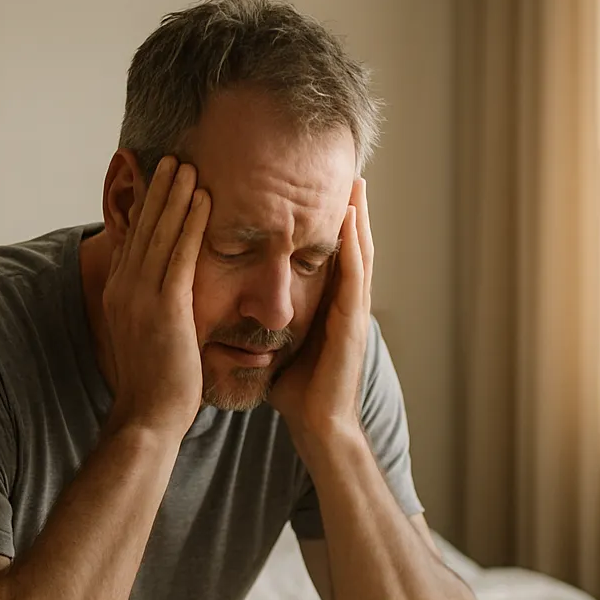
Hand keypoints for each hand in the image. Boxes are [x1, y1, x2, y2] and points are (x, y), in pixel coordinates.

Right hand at [103, 157, 210, 439]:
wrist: (148, 417)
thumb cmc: (156, 385)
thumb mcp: (147, 337)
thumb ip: (154, 308)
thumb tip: (166, 296)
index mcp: (120, 294)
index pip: (132, 239)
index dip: (142, 207)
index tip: (153, 178)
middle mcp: (125, 288)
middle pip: (141, 227)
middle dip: (156, 190)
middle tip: (170, 157)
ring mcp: (142, 297)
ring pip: (159, 233)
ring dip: (173, 196)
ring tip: (186, 164)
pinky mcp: (165, 307)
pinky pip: (179, 255)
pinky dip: (190, 223)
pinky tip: (203, 199)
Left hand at [270, 177, 372, 442]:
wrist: (317, 426)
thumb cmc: (297, 393)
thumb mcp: (278, 346)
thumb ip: (268, 323)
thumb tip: (238, 311)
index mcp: (329, 309)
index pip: (332, 256)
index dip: (331, 224)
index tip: (321, 191)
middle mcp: (346, 306)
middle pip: (352, 247)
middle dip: (352, 211)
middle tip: (350, 173)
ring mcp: (353, 313)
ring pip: (360, 255)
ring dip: (360, 218)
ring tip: (358, 184)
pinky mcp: (352, 324)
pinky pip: (355, 277)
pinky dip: (355, 246)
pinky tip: (352, 221)